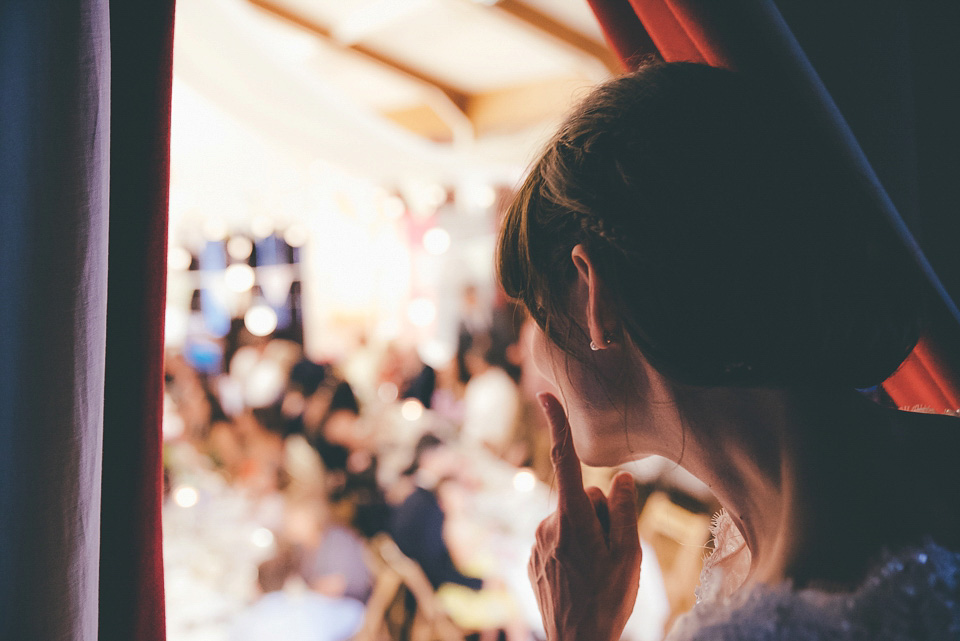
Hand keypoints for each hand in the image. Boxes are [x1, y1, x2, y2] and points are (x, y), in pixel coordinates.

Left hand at [528, 393, 641, 640]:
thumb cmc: (608, 599)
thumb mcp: (629, 554)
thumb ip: (622, 510)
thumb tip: (616, 477)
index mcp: (573, 518)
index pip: (565, 461)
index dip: (558, 426)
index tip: (545, 396)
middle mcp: (548, 524)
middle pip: (582, 499)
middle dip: (600, 514)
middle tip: (612, 553)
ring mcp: (537, 543)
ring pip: (571, 520)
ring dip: (587, 535)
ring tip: (597, 571)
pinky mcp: (533, 559)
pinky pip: (559, 539)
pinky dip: (573, 550)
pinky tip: (581, 579)